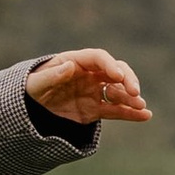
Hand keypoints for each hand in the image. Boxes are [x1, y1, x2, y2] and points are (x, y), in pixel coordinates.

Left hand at [26, 47, 152, 124]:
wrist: (29, 108)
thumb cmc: (31, 89)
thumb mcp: (35, 84)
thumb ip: (52, 76)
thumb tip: (71, 66)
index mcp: (76, 61)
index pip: (98, 58)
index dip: (109, 65)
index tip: (117, 75)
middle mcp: (90, 74)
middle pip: (115, 72)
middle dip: (127, 80)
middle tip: (135, 91)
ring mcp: (94, 91)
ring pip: (118, 91)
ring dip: (131, 97)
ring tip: (142, 106)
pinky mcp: (95, 109)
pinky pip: (115, 110)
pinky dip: (130, 113)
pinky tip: (145, 116)